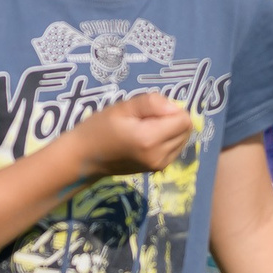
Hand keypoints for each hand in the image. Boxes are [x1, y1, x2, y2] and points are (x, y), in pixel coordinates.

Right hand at [65, 94, 194, 177]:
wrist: (85, 157)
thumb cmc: (100, 128)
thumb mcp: (123, 108)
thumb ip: (151, 103)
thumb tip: (175, 108)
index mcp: (150, 139)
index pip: (184, 120)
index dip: (170, 109)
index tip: (149, 111)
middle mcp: (160, 156)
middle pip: (186, 130)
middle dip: (172, 119)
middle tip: (146, 120)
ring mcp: (160, 166)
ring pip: (183, 139)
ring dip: (171, 130)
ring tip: (145, 129)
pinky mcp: (158, 169)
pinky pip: (176, 148)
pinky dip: (167, 140)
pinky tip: (148, 139)